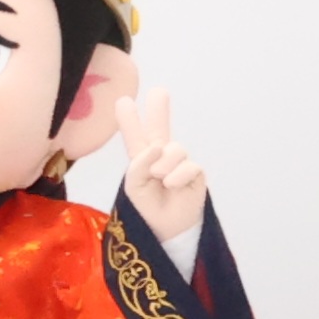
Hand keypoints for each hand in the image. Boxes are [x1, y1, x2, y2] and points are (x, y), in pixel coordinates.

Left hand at [121, 86, 208, 249]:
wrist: (164, 228)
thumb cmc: (146, 206)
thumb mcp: (133, 185)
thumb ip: (139, 164)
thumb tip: (156, 147)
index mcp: (142, 159)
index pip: (136, 136)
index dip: (130, 119)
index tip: (123, 100)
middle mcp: (161, 157)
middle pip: (161, 129)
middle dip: (159, 110)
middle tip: (159, 91)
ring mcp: (179, 163)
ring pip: (174, 149)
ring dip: (163, 163)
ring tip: (159, 178)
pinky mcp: (195, 173)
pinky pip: (188, 165)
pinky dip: (176, 175)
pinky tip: (171, 185)